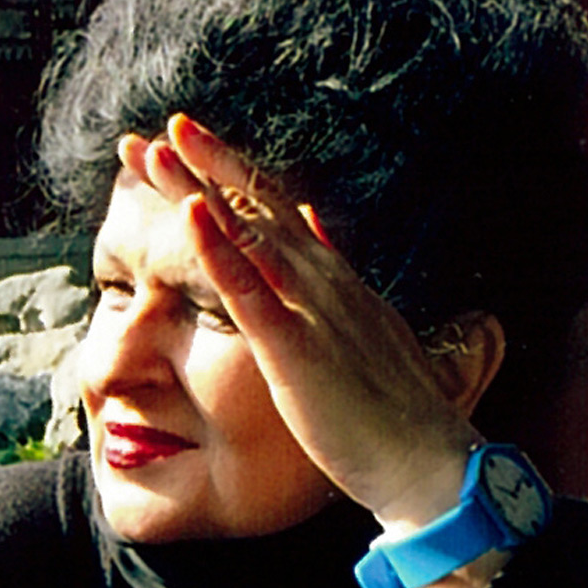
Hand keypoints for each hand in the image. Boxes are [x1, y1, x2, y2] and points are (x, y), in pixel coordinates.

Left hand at [129, 115, 493, 534]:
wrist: (427, 461)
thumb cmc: (391, 409)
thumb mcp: (363, 325)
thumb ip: (335, 270)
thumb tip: (314, 221)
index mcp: (333, 278)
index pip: (276, 212)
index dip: (233, 176)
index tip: (191, 146)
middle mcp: (323, 279)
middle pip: (258, 207)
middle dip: (207, 164)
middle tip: (164, 126)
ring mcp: (312, 307)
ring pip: (248, 232)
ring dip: (201, 187)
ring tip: (160, 148)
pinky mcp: (297, 346)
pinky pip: (250, 290)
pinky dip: (219, 249)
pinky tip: (191, 215)